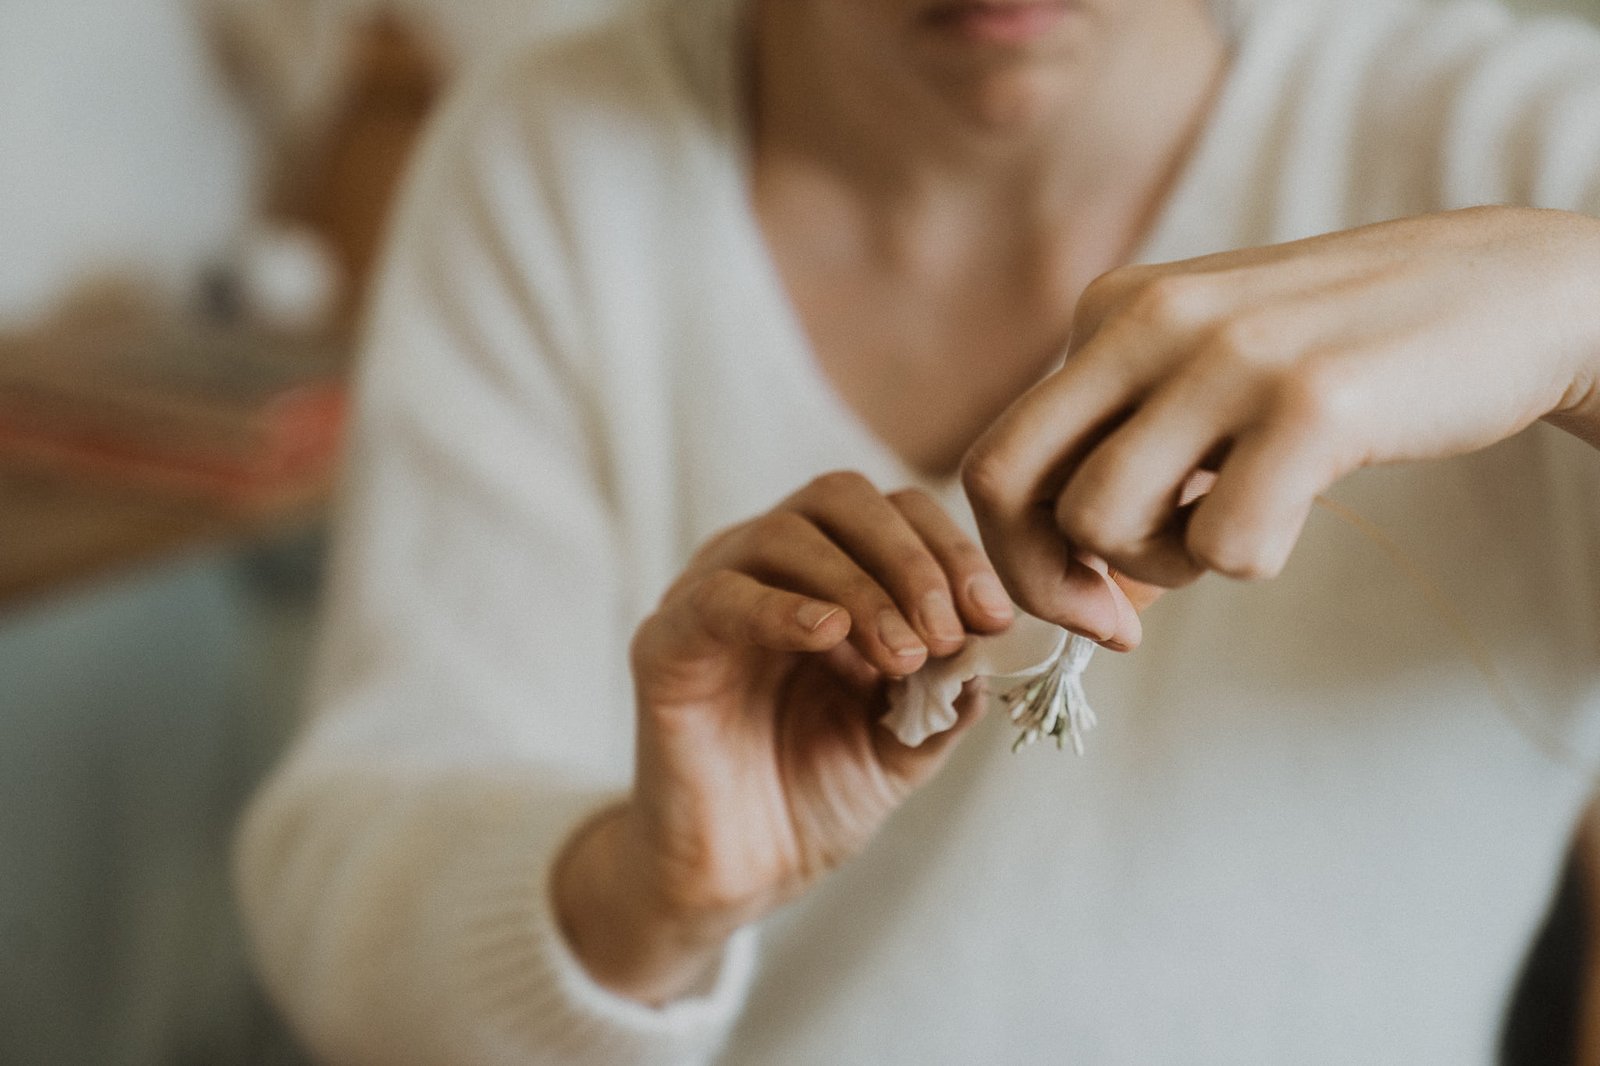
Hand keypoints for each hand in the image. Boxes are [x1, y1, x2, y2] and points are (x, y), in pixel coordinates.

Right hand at [554, 473, 1014, 1003]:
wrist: (739, 876)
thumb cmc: (816, 796)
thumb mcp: (905, 743)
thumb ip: (946, 693)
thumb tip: (989, 647)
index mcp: (828, 577)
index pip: (893, 511)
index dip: (951, 550)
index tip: (996, 617)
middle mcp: (767, 570)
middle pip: (838, 497)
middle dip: (911, 556)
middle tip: (950, 630)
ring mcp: (711, 597)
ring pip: (783, 533)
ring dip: (860, 586)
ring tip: (903, 655)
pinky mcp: (667, 645)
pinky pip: (718, 598)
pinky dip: (779, 607)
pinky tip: (830, 637)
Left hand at [964, 206, 1599, 626]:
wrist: (1514, 293)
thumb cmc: (1345, 357)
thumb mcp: (1212, 380)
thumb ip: (1130, 459)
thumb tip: (1072, 590)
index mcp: (1113, 310)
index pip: (996, 458)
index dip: (1020, 557)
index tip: (1091, 602)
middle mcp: (1149, 319)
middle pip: (1004, 485)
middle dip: (1045, 581)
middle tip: (1119, 619)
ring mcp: (1227, 355)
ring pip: (1101, 523)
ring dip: (1164, 566)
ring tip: (1234, 524)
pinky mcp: (1312, 402)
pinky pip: (1222, 545)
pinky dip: (1252, 559)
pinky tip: (1298, 507)